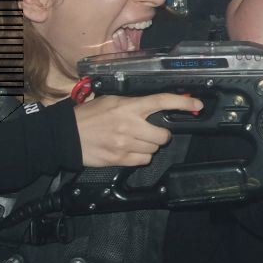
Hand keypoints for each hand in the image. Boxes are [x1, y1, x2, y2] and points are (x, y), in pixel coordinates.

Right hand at [74, 92, 201, 167]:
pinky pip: (143, 161)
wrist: (66, 135)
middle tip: (150, 131)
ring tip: (134, 140)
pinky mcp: (119, 159)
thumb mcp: (111, 101)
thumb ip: (133, 104)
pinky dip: (140, 157)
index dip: (183, 102)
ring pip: (154, 149)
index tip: (197, 105)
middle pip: (163, 135)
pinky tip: (129, 150)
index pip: (162, 101)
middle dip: (161, 134)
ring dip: (149, 146)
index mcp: (129, 107)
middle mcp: (130, 125)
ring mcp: (125, 144)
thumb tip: (155, 106)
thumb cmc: (87, 116)